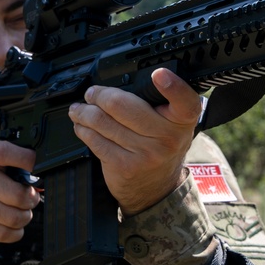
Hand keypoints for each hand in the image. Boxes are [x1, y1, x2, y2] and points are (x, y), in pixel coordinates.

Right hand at [0, 139, 40, 243]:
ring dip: (24, 218)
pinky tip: (12, 227)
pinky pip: (3, 233)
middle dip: (31, 200)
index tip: (36, 169)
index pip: (5, 153)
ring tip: (21, 214)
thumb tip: (38, 175)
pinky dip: (14, 233)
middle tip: (30, 200)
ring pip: (12, 217)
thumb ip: (11, 162)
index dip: (26, 161)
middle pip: (16, 194)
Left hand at [68, 68, 201, 214]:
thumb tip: (121, 81)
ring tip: (79, 108)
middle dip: (99, 95)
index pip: (185, 101)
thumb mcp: (173, 125)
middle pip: (121, 105)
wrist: (156, 190)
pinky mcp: (123, 165)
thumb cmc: (161, 148)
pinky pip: (95, 140)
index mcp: (182, 121)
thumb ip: (160, 103)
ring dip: (84, 112)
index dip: (173, 86)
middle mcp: (166, 137)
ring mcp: (144, 153)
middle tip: (92, 93)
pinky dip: (83, 129)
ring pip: (102, 122)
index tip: (159, 74)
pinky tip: (81, 125)